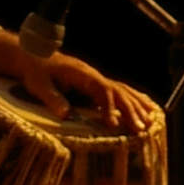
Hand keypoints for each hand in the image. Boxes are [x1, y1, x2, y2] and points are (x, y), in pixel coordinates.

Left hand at [16, 48, 162, 133]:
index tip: (113, 124)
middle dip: (131, 110)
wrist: (31, 56)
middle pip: (118, 91)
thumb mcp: (39, 85)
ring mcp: (95, 79)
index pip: (102, 89)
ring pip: (122, 90)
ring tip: (152, 121)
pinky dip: (133, 99)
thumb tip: (66, 115)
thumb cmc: (35, 71)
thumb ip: (53, 99)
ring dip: (137, 106)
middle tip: (142, 128)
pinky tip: (145, 107)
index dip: (109, 106)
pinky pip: (118, 91)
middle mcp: (93, 75)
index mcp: (82, 74)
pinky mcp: (94, 84)